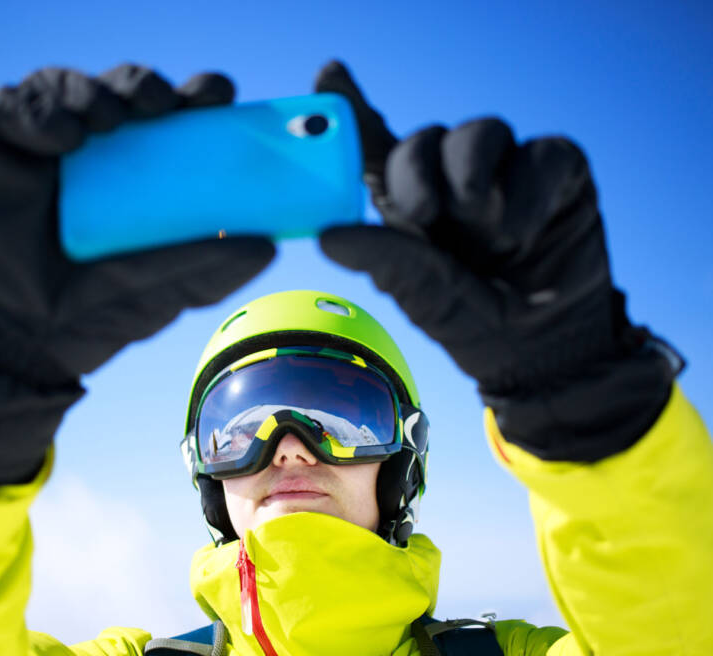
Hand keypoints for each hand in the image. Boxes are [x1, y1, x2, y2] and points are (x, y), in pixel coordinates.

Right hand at [0, 65, 273, 493]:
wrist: (19, 343)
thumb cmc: (93, 314)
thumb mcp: (163, 292)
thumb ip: (209, 269)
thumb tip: (269, 246)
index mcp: (141, 174)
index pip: (173, 119)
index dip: (197, 99)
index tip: (218, 97)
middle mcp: (93, 152)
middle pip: (123, 94)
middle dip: (146, 85)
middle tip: (163, 102)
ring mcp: (39, 144)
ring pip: (67, 88)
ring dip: (92, 92)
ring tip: (108, 120)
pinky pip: (7, 107)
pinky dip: (35, 112)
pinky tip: (64, 137)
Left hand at [315, 61, 679, 459]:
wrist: (542, 352)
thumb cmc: (472, 322)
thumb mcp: (421, 293)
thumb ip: (381, 257)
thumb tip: (326, 235)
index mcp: (409, 203)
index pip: (378, 144)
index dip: (355, 105)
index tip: (330, 73)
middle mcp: (452, 180)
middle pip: (424, 138)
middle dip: (416, 170)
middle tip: (421, 214)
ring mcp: (507, 173)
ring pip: (480, 132)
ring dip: (473, 176)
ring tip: (484, 227)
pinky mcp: (558, 173)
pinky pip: (543, 152)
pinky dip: (531, 190)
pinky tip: (522, 232)